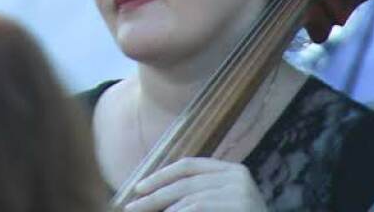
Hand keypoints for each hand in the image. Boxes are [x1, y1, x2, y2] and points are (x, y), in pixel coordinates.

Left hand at [123, 156, 264, 211]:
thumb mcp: (220, 203)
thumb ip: (197, 195)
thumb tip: (156, 194)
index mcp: (232, 170)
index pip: (189, 166)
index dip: (161, 175)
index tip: (138, 188)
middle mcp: (238, 176)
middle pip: (185, 182)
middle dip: (155, 195)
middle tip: (131, 207)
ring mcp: (241, 191)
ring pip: (190, 198)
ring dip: (164, 209)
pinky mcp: (240, 205)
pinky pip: (199, 208)